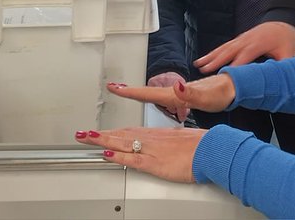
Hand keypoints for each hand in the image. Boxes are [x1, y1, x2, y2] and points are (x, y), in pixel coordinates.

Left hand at [76, 126, 205, 182]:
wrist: (211, 149)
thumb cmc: (202, 145)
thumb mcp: (183, 139)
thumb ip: (171, 142)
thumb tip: (168, 143)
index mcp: (158, 134)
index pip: (130, 132)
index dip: (114, 132)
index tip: (102, 132)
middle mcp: (152, 139)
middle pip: (121, 135)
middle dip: (101, 134)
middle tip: (83, 133)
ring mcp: (152, 150)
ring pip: (122, 143)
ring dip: (102, 140)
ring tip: (86, 138)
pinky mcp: (155, 163)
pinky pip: (132, 159)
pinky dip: (117, 156)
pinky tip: (106, 154)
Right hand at [108, 74, 235, 115]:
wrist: (231, 89)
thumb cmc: (220, 95)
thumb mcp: (205, 98)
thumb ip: (190, 94)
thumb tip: (176, 85)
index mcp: (176, 93)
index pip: (148, 93)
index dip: (130, 92)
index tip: (114, 88)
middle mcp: (175, 92)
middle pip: (147, 92)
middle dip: (129, 90)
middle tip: (113, 88)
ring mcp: (179, 93)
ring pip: (153, 94)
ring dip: (138, 93)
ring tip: (126, 93)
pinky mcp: (184, 96)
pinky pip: (163, 97)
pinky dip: (152, 97)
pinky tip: (154, 100)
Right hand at [194, 21, 294, 72]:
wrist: (284, 21)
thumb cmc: (287, 39)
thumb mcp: (290, 54)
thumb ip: (283, 68)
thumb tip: (278, 82)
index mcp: (260, 43)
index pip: (245, 56)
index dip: (235, 66)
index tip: (225, 76)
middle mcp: (247, 39)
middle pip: (229, 51)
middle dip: (216, 60)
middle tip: (204, 70)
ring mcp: (242, 38)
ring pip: (224, 47)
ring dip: (211, 56)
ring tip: (198, 65)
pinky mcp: (239, 39)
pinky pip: (225, 46)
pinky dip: (213, 52)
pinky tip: (204, 59)